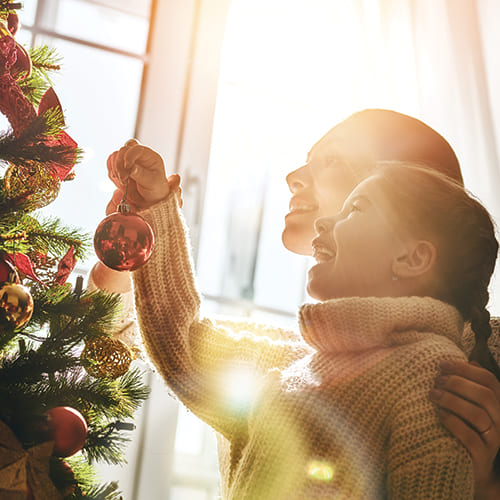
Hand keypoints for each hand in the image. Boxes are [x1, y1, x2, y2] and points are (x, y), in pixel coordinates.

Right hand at [106, 139, 171, 209]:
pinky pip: (110, 163)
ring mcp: (128, 160)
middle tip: (123, 178)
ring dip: (115, 168)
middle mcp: (138, 156)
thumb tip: (131, 168)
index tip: (127, 167)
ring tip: (122, 180)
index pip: (136, 148)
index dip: (129, 155)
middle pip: (124, 149)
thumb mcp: (152, 183)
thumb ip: (141, 174)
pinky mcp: (120, 167)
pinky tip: (117, 178)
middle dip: (120, 163)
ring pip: (115, 155)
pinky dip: (111, 170)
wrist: (150, 198)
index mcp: (149, 156)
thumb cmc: (155, 189)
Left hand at [430, 360, 499, 497]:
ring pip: (479, 415)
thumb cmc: (464, 428)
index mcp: (497, 404)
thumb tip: (469, 360)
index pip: (489, 380)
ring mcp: (493, 440)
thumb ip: (469, 385)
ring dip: (453, 401)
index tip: (442, 364)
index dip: (465, 369)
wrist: (468, 469)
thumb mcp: (468, 404)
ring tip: (432, 395)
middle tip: (435, 380)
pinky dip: (453, 424)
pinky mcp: (482, 457)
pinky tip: (439, 415)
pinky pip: (471, 438)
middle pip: (485, 395)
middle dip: (457, 383)